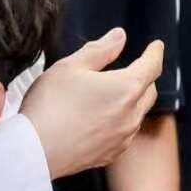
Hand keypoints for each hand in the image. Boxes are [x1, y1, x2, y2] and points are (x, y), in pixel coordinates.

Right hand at [22, 29, 161, 179]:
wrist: (34, 150)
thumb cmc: (50, 107)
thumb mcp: (70, 66)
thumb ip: (99, 49)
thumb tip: (119, 37)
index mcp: (126, 88)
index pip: (152, 66)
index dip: (155, 53)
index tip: (156, 47)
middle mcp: (131, 115)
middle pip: (150, 90)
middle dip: (146, 76)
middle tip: (134, 68)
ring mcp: (122, 138)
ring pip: (138, 113)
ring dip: (133, 100)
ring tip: (113, 94)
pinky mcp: (111, 154)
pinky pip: (126, 133)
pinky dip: (122, 121)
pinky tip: (103, 118)